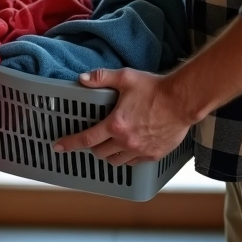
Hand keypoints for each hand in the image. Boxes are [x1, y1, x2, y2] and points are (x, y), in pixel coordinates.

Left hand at [52, 68, 192, 165]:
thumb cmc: (155, 88)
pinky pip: (134, 163)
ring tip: (112, 143)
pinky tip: (130, 146)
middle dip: (94, 147)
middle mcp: (125, 141)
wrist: (182, 100)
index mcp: (116, 124)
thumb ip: (102, 77)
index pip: (86, 138)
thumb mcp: (126, 78)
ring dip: (110, 154)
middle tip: (96, 137)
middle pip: (100, 153)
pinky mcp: (152, 155)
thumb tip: (83, 78)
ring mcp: (140, 151)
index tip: (58, 146)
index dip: (69, 143)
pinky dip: (127, 157)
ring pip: (116, 161)